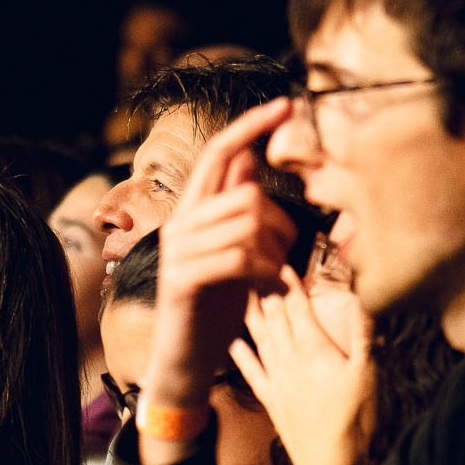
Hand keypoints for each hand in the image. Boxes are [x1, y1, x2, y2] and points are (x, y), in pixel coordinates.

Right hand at [142, 99, 297, 419]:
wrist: (184, 360)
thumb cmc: (213, 307)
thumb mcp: (232, 250)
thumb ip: (233, 206)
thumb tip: (246, 158)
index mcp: (192, 211)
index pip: (219, 152)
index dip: (250, 125)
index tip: (286, 104)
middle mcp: (180, 224)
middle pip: (245, 192)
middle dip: (279, 223)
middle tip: (283, 257)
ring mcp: (178, 251)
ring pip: (246, 223)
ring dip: (274, 252)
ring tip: (272, 279)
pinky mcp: (183, 279)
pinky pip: (238, 256)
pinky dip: (264, 273)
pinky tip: (265, 290)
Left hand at [228, 266, 374, 464]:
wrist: (328, 463)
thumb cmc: (354, 420)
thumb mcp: (367, 375)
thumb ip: (362, 336)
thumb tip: (361, 301)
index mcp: (315, 350)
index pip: (299, 308)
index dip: (290, 283)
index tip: (282, 260)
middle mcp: (290, 360)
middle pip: (275, 317)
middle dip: (267, 289)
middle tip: (255, 265)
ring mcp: (277, 379)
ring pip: (260, 337)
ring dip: (252, 313)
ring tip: (242, 290)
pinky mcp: (270, 398)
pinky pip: (250, 371)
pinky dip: (241, 353)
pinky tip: (232, 340)